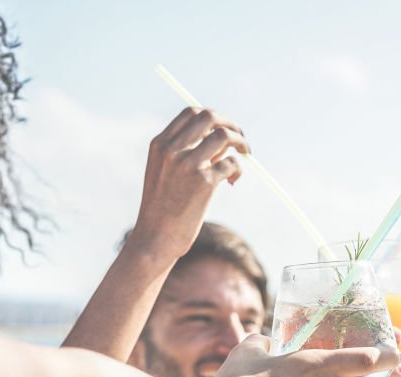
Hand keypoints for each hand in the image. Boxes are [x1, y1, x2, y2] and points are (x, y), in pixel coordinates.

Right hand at [128, 107, 248, 261]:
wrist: (155, 239)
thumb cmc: (162, 209)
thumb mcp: (165, 174)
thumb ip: (187, 154)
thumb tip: (222, 142)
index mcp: (160, 144)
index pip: (191, 113)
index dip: (213, 117)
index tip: (223, 129)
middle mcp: (172, 150)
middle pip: (210, 117)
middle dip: (231, 124)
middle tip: (240, 138)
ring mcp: (188, 165)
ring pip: (224, 136)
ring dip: (241, 142)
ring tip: (246, 155)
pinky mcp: (204, 183)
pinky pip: (232, 164)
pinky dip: (238, 170)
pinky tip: (232, 182)